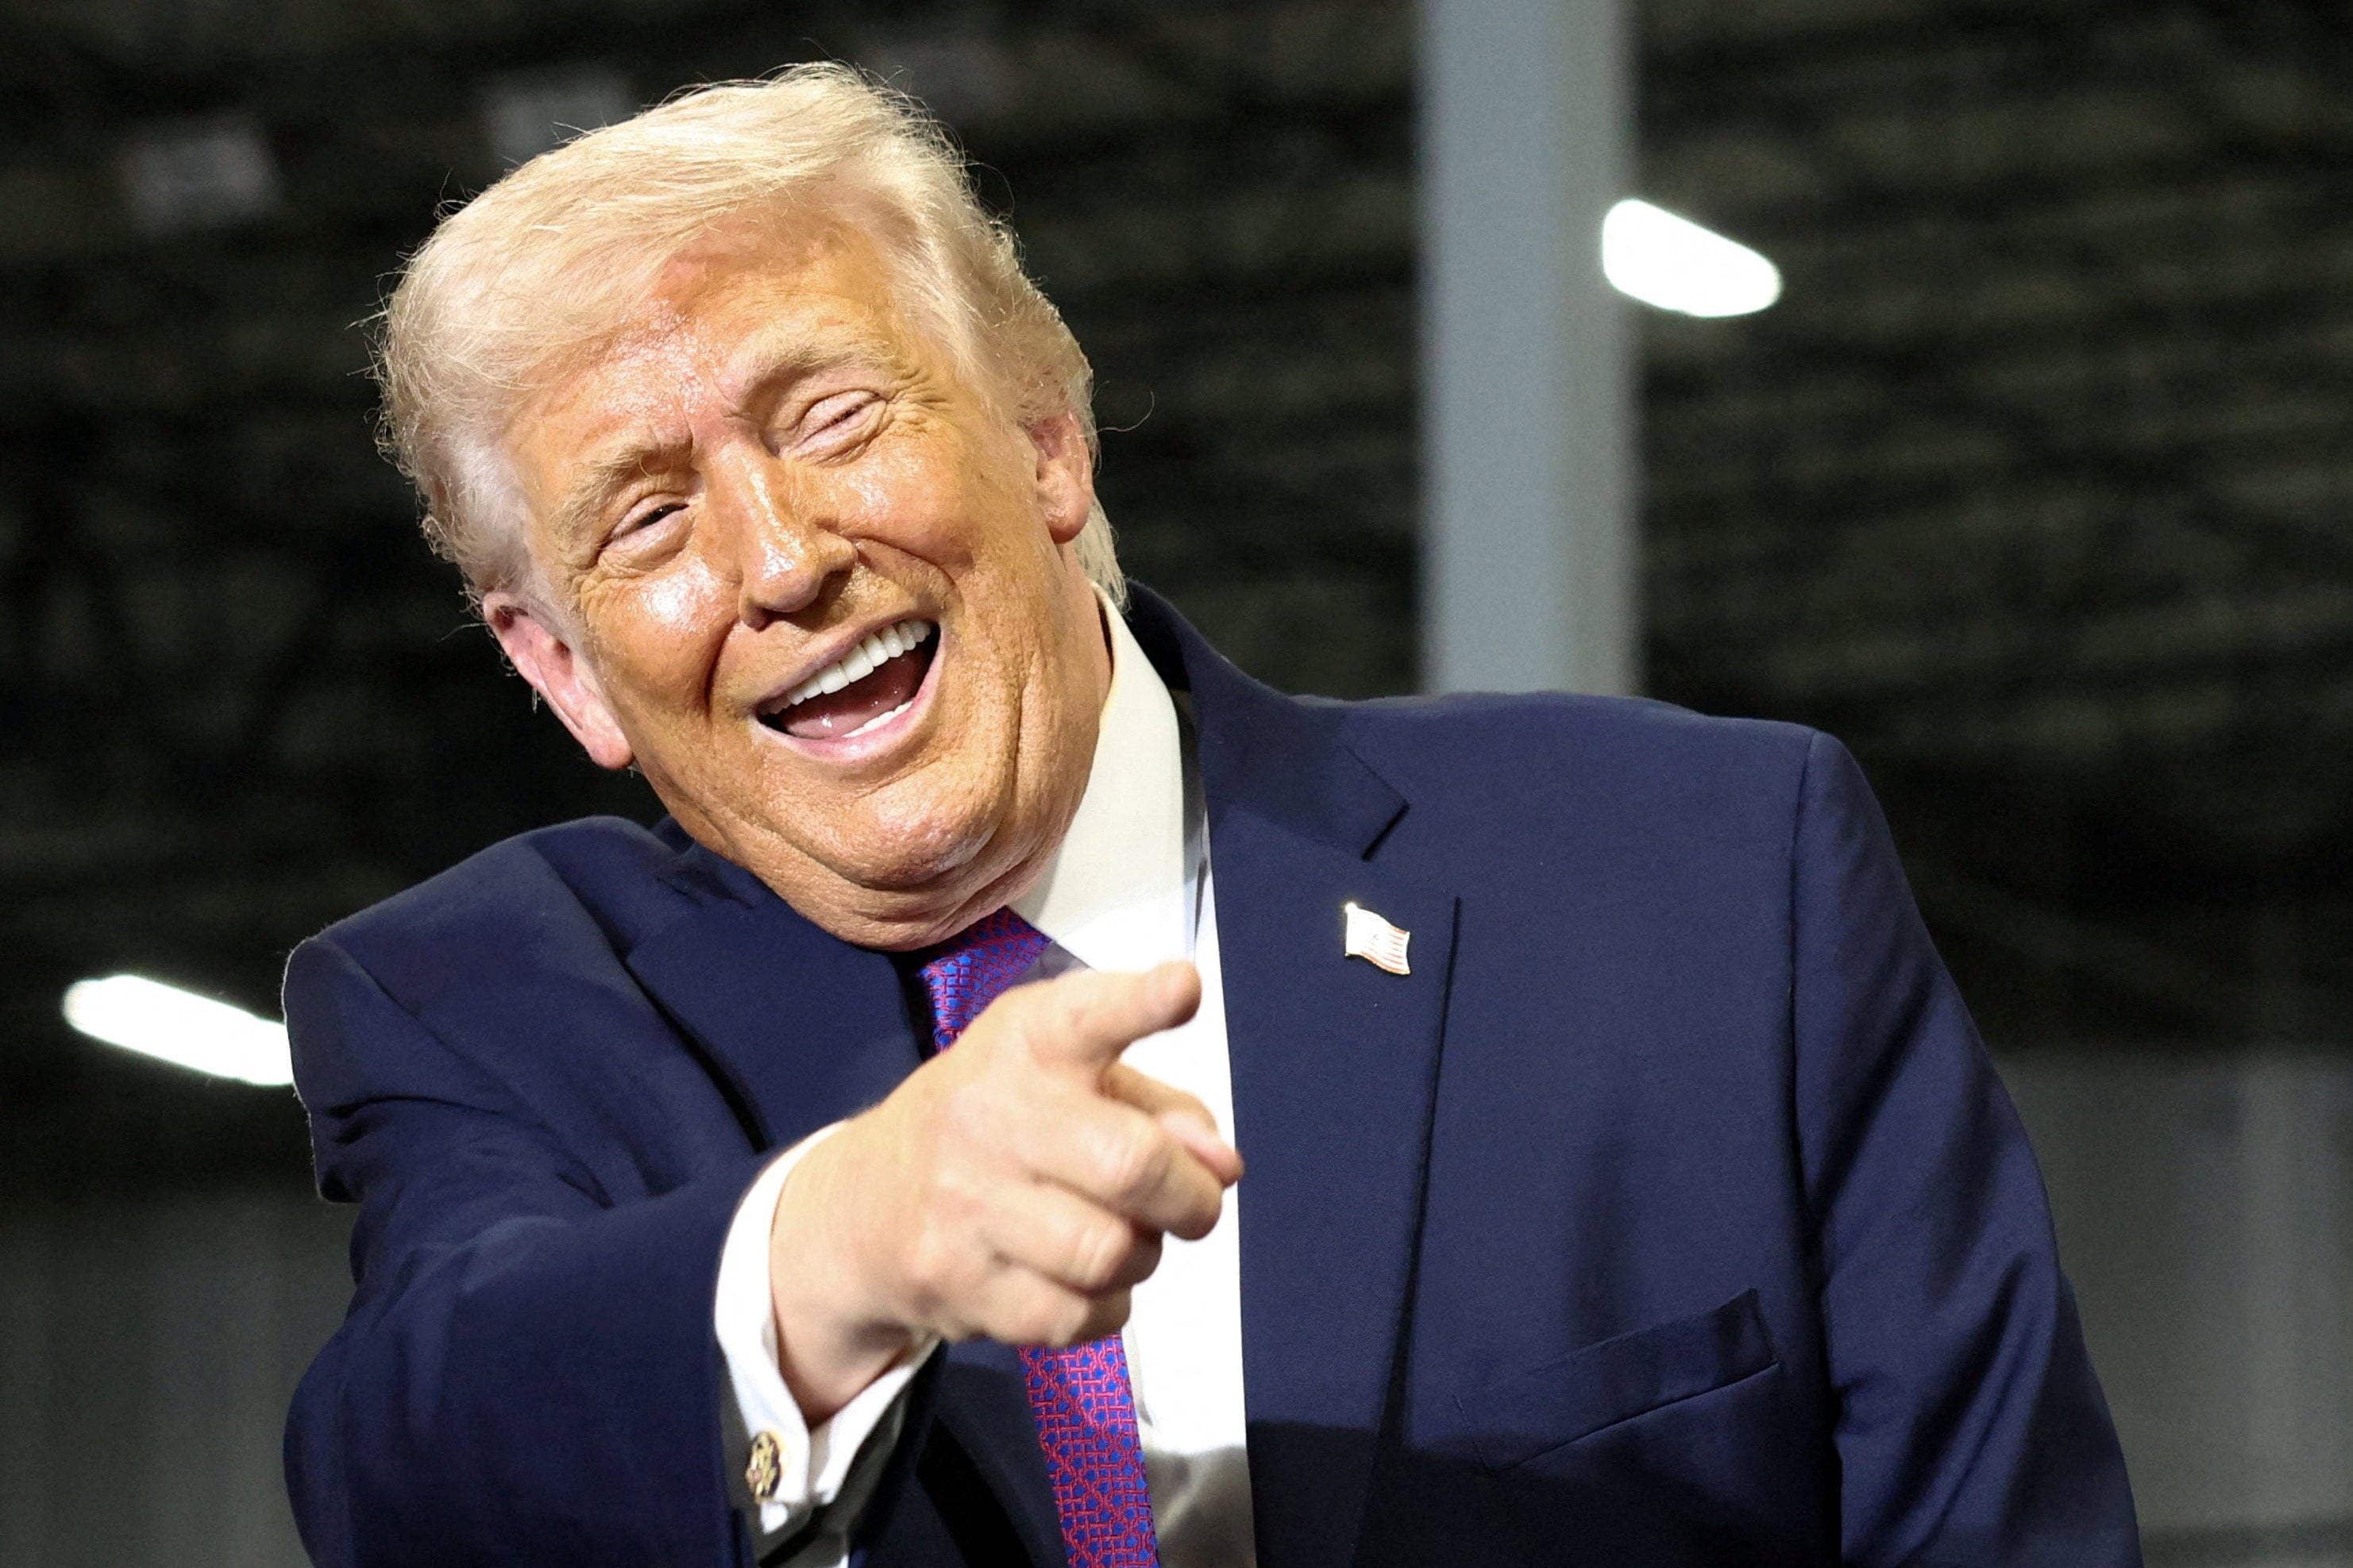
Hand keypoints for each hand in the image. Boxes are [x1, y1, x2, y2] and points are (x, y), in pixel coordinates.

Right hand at [766, 960, 1243, 1421]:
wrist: (865, 1207)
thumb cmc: (998, 1126)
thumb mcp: (1068, 1083)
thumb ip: (1159, 1108)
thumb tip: (1222, 1166)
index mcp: (1025, 1041)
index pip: (1086, 1015)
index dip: (1141, 1003)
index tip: (1183, 989)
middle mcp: (988, 1111)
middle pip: (1130, 1164)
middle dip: (1190, 1198)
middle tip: (1194, 1205)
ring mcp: (964, 1202)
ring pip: (1110, 1254)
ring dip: (1143, 1256)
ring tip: (1124, 1239)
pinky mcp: (955, 1283)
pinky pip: (1077, 1317)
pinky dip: (1104, 1308)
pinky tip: (1078, 1279)